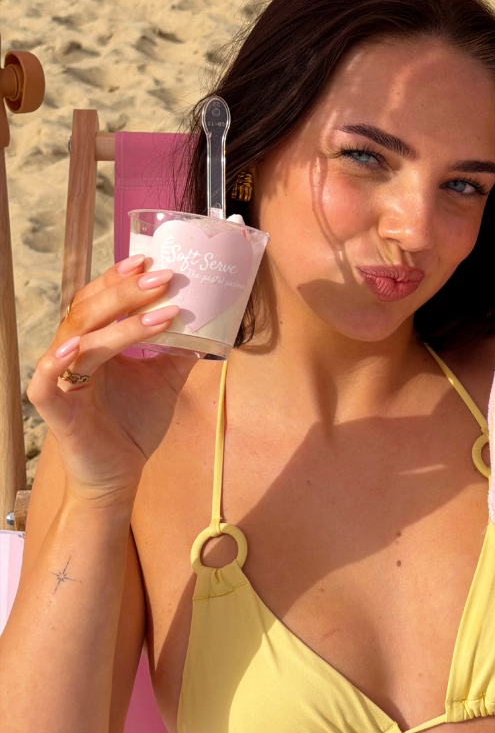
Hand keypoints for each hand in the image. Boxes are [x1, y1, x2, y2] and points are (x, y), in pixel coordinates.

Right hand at [27, 256, 197, 504]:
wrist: (120, 474)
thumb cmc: (134, 423)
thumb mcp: (166, 380)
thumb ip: (181, 350)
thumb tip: (211, 322)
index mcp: (95, 342)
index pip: (100, 299)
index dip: (119, 278)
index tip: (149, 258)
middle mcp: (73, 354)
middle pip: (90, 310)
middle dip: (127, 291)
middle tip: (163, 276)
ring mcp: (61, 379)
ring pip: (80, 339)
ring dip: (120, 323)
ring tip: (160, 311)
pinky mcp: (54, 409)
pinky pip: (45, 381)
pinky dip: (57, 361)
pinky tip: (77, 347)